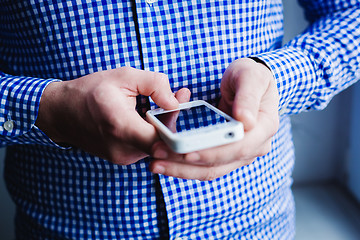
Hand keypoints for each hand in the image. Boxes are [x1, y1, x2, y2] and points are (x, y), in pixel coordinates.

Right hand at [36, 67, 179, 164]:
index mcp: (121, 125)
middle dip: (175, 119)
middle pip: (164, 141)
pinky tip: (146, 117)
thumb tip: (177, 101)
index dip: (180, 131)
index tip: (189, 114)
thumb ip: (155, 84)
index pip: (161, 140)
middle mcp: (123, 148)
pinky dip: (153, 133)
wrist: (62, 113)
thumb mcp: (123, 76)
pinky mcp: (123, 159)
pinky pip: (147, 148)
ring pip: (157, 146)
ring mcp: (123, 157)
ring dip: (164, 126)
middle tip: (179, 96)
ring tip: (156, 105)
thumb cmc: (91, 91)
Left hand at [150, 58, 278, 179]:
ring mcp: (239, 153)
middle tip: (157, 159)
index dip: (211, 152)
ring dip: (181, 169)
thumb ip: (248, 96)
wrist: (251, 83)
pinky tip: (165, 161)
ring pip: (209, 169)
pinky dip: (184, 165)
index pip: (237, 148)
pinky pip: (205, 165)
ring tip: (156, 164)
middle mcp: (254, 146)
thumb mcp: (251, 76)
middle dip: (186, 164)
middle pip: (218, 164)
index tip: (186, 152)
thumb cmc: (251, 76)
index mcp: (264, 128)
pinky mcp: (225, 154)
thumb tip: (246, 121)